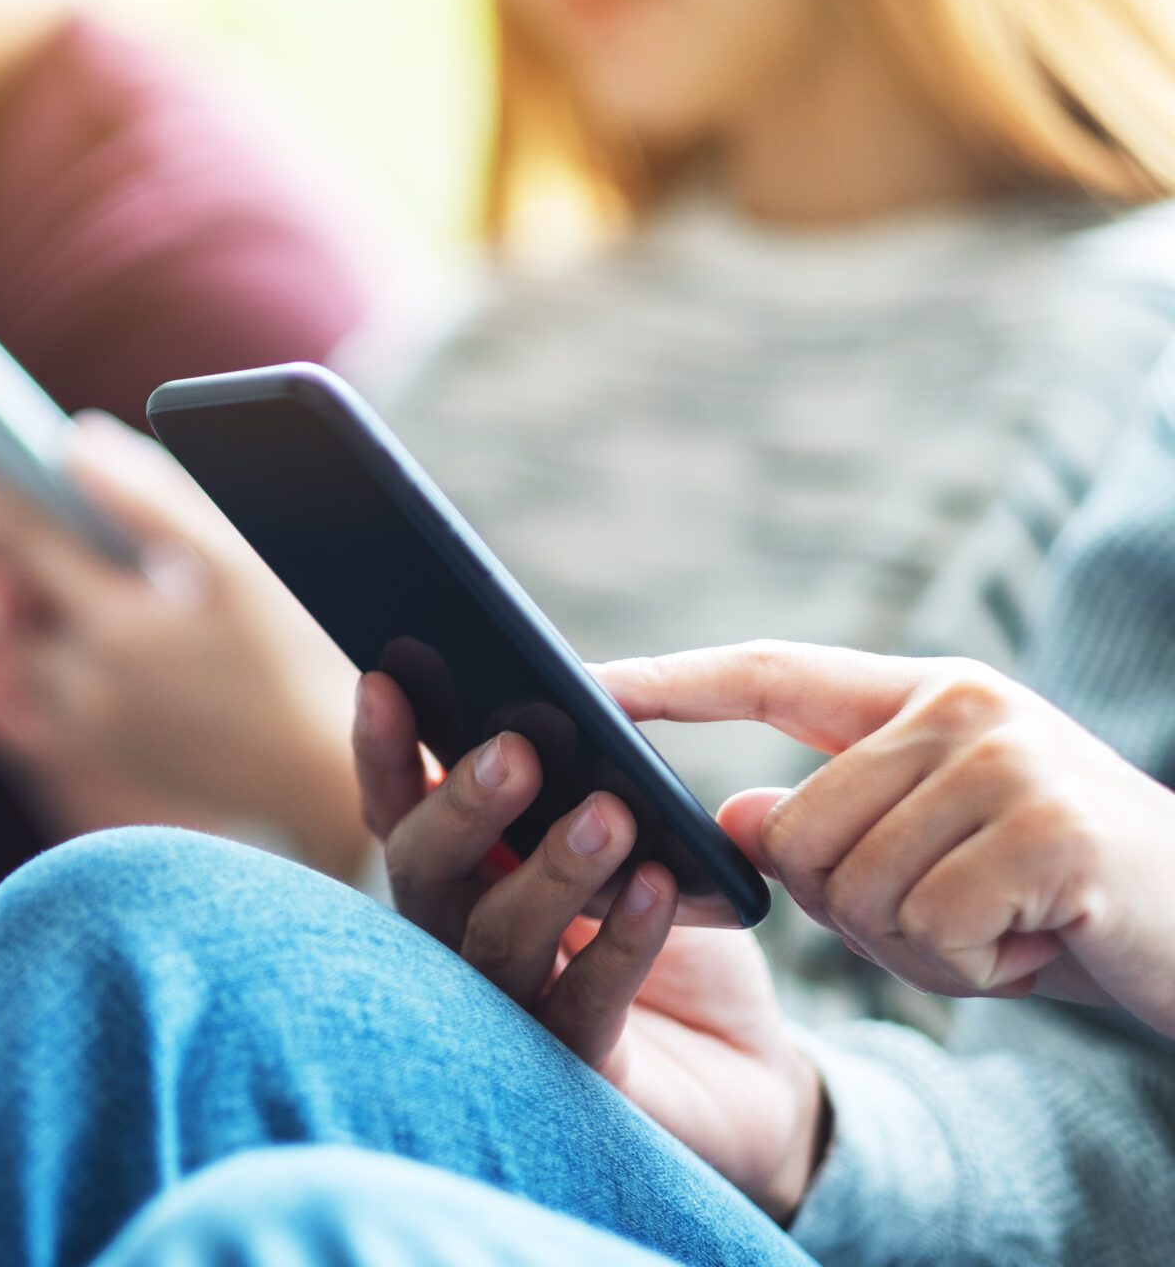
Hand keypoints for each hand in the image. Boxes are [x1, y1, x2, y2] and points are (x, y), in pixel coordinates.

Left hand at [0, 388, 371, 878]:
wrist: (321, 774)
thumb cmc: (297, 655)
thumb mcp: (242, 569)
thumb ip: (152, 500)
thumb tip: (71, 441)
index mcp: (123, 619)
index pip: (13, 530)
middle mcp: (81, 679)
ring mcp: (68, 725)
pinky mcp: (71, 753)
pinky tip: (2, 640)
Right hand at [356, 671, 825, 1221]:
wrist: (746, 1064)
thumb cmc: (670, 927)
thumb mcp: (634, 835)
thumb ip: (587, 783)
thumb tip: (580, 701)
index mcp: (464, 870)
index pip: (400, 808)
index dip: (384, 751)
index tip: (387, 681)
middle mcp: (464, 936)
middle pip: (424, 873)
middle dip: (460, 807)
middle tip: (515, 754)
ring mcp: (512, 1008)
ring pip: (494, 939)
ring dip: (550, 870)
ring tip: (610, 815)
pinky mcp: (576, 1070)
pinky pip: (585, 1003)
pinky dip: (619, 941)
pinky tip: (657, 887)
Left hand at [597, 641, 1174, 1036]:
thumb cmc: (1064, 904)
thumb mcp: (937, 855)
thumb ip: (840, 825)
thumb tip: (740, 818)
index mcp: (925, 696)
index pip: (766, 672)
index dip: (669, 682)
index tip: (580, 682)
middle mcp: (962, 705)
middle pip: (795, 833)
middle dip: (854, 912)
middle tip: (958, 918)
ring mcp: (1008, 758)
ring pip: (851, 890)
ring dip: (918, 948)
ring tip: (1005, 929)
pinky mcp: (1047, 830)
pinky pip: (925, 931)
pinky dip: (969, 973)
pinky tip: (1036, 949)